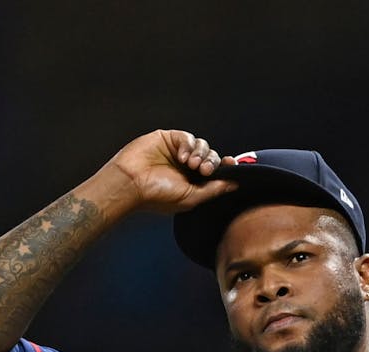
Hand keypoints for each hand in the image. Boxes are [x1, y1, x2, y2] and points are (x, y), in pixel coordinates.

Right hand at [100, 129, 238, 213]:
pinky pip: (187, 137)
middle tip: (204, 171)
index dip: (226, 166)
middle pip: (211, 156)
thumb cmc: (157, 195)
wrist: (132, 184)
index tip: (232, 164)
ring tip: (192, 165)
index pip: (216, 170)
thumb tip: (236, 184)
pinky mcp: (168, 139)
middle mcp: (186, 166)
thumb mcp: (192, 197)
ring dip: (201, 154)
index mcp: (193, 181)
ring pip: (202, 145)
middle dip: (212, 162)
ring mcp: (177, 151)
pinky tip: (182, 157)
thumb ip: (215, 189)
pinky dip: (188, 145)